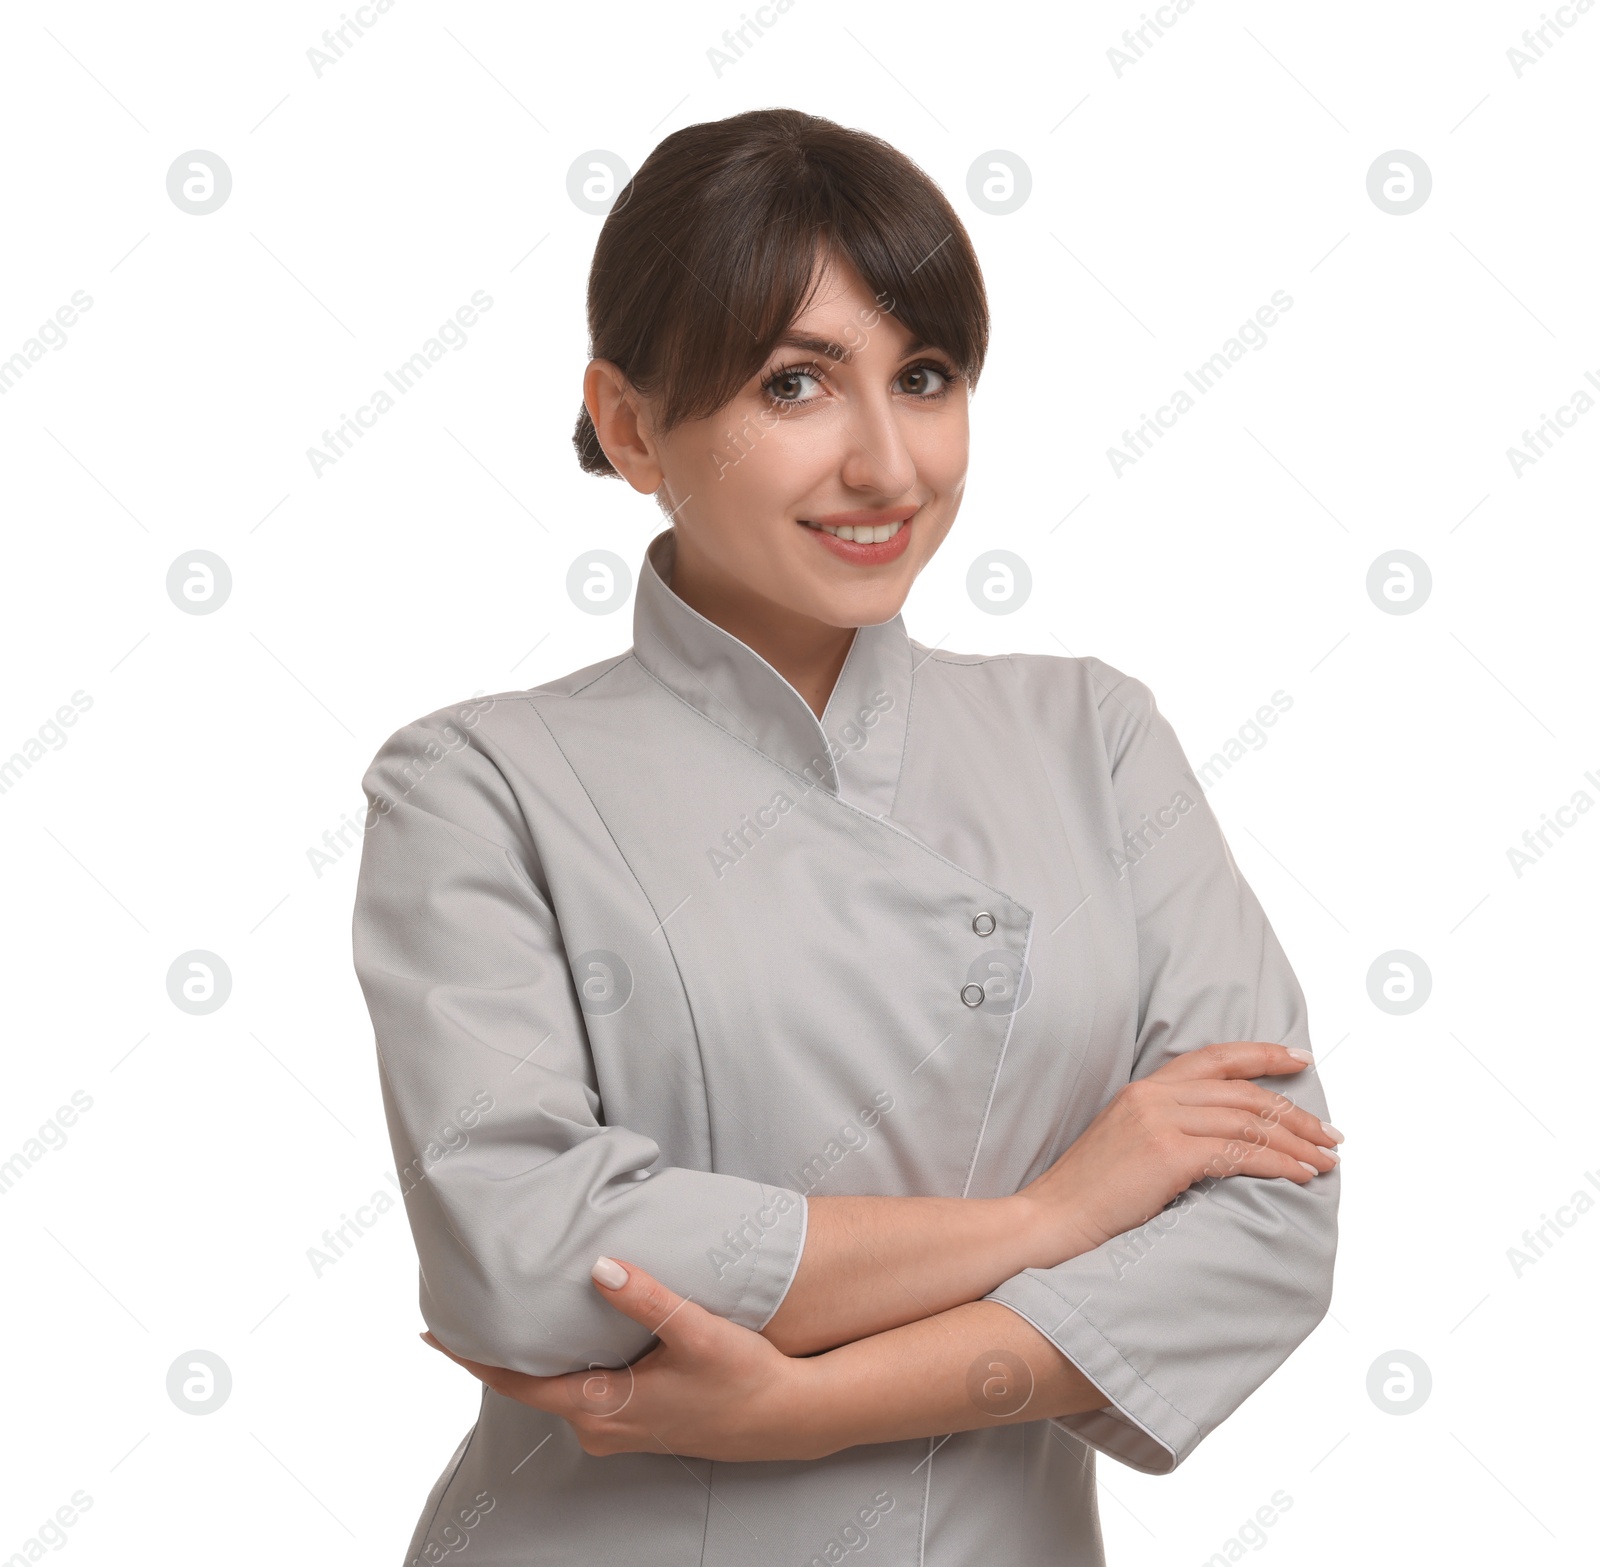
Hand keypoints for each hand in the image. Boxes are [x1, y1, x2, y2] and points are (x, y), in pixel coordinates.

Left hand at [420, 1257, 828, 1461]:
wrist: (788, 1416)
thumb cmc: (743, 1377)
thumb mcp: (696, 1332)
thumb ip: (646, 1298)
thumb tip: (600, 1266)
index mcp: (602, 1406)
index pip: (518, 1383)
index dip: (473, 1358)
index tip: (433, 1336)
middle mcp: (601, 1425)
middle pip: (533, 1384)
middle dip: (501, 1349)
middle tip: (472, 1306)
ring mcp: (619, 1428)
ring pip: (562, 1387)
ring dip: (539, 1355)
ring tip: (514, 1314)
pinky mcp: (638, 1422)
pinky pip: (585, 1392)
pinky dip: (569, 1364)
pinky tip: (573, 1335)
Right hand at [1020, 1041, 1341, 1256]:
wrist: (1049, 1221)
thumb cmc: (1088, 1197)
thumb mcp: (1126, 1146)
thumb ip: (1167, 1130)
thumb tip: (1222, 1141)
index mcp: (1143, 1090)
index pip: (1215, 1058)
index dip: (1263, 1055)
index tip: (1300, 1060)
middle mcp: (1153, 1095)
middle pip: (1243, 1092)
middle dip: (1296, 1112)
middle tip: (1331, 1134)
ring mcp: (1159, 1121)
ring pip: (1249, 1121)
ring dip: (1297, 1141)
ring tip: (1326, 1160)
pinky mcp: (1167, 1153)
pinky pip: (1241, 1152)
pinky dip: (1279, 1163)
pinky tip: (1301, 1176)